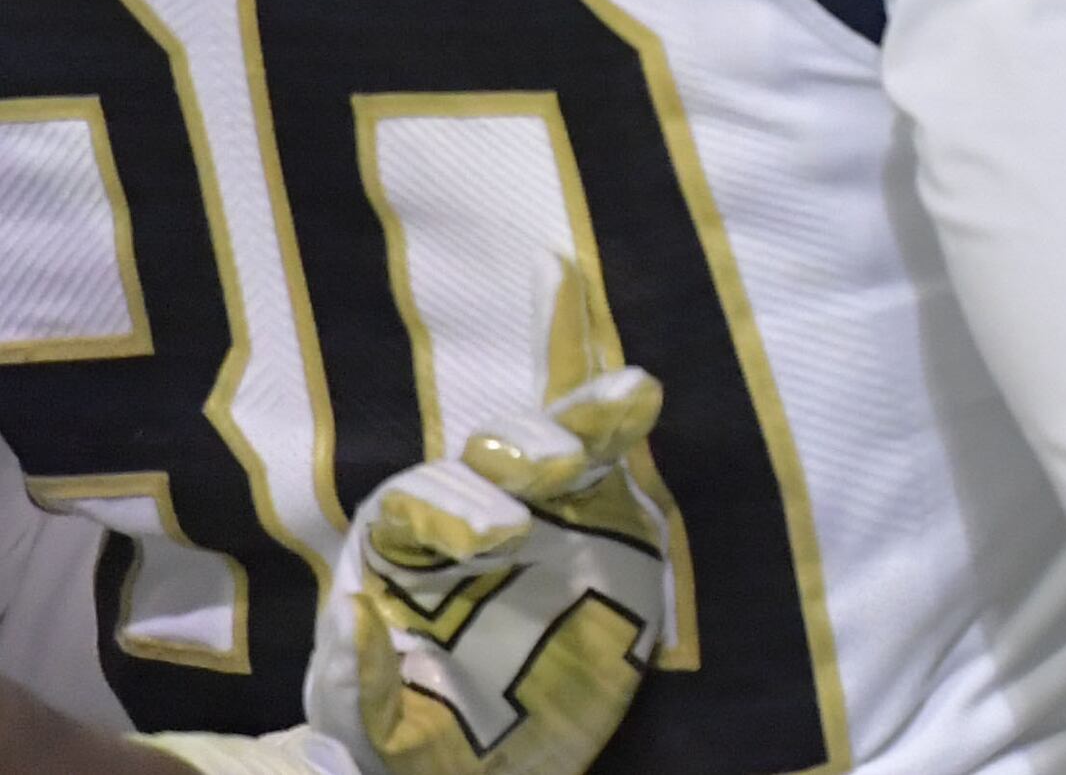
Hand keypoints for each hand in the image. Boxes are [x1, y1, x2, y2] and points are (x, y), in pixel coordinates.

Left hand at [304, 316, 670, 774]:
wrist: (522, 758)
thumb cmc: (436, 740)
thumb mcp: (381, 732)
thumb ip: (358, 683)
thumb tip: (354, 610)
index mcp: (399, 560)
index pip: (409, 506)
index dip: (449, 509)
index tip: (501, 537)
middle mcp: (462, 514)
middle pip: (478, 459)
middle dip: (516, 458)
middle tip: (560, 475)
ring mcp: (535, 506)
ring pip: (538, 441)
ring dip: (569, 425)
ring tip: (607, 429)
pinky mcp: (597, 509)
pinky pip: (604, 453)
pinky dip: (617, 419)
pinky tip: (642, 396)